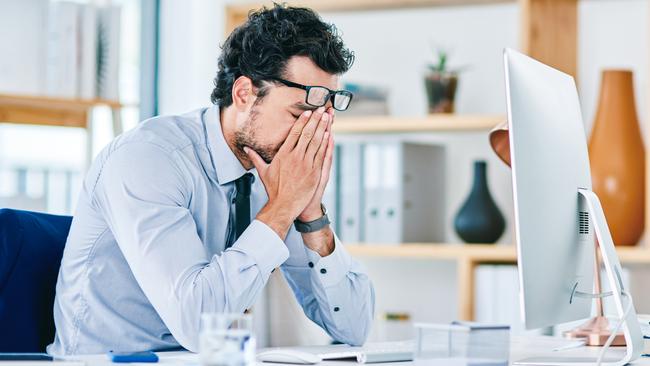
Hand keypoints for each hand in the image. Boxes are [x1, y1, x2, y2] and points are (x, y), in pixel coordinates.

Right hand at [246, 107, 330, 238]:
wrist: (284, 205)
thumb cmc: (274, 190)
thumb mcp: (263, 172)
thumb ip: (256, 158)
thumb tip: (246, 149)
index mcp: (283, 155)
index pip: (294, 133)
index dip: (302, 121)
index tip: (308, 112)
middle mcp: (295, 157)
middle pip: (307, 134)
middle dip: (315, 120)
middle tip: (321, 108)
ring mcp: (306, 164)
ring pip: (316, 142)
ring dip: (323, 128)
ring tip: (327, 117)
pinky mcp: (314, 172)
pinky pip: (321, 154)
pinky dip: (326, 143)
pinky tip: (329, 134)